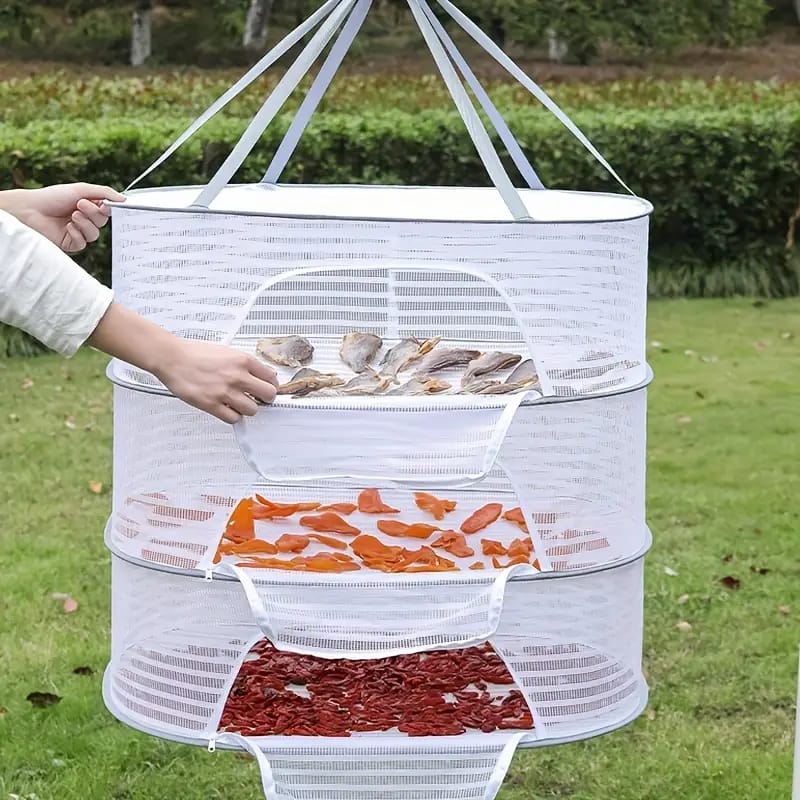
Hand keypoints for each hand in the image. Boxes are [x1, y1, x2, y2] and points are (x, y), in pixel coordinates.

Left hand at [0, 183, 124, 252]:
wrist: (31, 209)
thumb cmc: (53, 197)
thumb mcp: (81, 189)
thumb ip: (104, 193)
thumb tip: (124, 199)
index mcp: (88, 206)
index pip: (107, 211)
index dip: (109, 210)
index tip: (107, 205)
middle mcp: (84, 220)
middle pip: (102, 223)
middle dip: (93, 214)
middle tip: (80, 205)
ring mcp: (78, 232)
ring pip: (94, 234)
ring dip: (85, 224)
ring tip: (72, 216)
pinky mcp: (71, 243)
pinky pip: (83, 243)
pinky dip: (77, 234)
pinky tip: (67, 227)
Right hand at [152, 339, 279, 423]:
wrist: (171, 357)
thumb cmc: (194, 353)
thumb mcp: (226, 351)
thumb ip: (244, 363)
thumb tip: (260, 374)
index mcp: (242, 360)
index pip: (271, 377)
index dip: (271, 384)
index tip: (268, 387)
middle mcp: (236, 376)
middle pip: (268, 395)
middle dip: (265, 398)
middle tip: (259, 399)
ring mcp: (224, 392)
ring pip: (252, 409)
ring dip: (248, 408)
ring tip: (240, 403)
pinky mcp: (211, 404)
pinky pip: (233, 418)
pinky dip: (233, 416)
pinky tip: (228, 409)